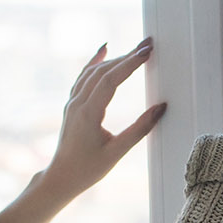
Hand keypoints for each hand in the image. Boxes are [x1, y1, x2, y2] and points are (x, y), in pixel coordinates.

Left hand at [0, 37, 165, 222]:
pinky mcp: (72, 105)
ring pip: (93, 72)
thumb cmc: (87, 169)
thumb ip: (140, 129)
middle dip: (127, 56)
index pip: (110, 80)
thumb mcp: (117, 152)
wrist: (61, 177)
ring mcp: (72, 103)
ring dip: (115, 58)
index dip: (130, 63)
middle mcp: (77, 103)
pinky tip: (104, 50)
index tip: (147, 51)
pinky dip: (95, 61)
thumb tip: (161, 108)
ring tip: (136, 49)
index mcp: (88, 114)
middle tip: (149, 44)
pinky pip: (83, 77)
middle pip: (103, 71)